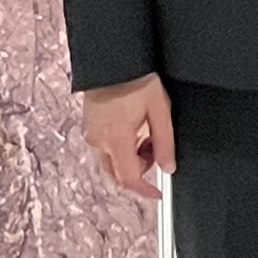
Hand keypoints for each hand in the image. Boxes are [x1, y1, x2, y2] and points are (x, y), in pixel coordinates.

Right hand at [79, 75, 175, 200]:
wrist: (113, 62)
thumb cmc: (136, 81)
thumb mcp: (160, 110)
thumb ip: (165, 142)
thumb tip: (169, 167)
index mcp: (116, 138)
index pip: (128, 178)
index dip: (144, 191)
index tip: (157, 194)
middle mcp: (99, 141)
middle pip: (118, 173)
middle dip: (140, 169)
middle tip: (155, 147)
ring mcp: (90, 135)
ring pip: (112, 161)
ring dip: (131, 156)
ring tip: (145, 131)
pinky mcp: (88, 128)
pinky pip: (105, 148)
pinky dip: (121, 147)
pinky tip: (132, 127)